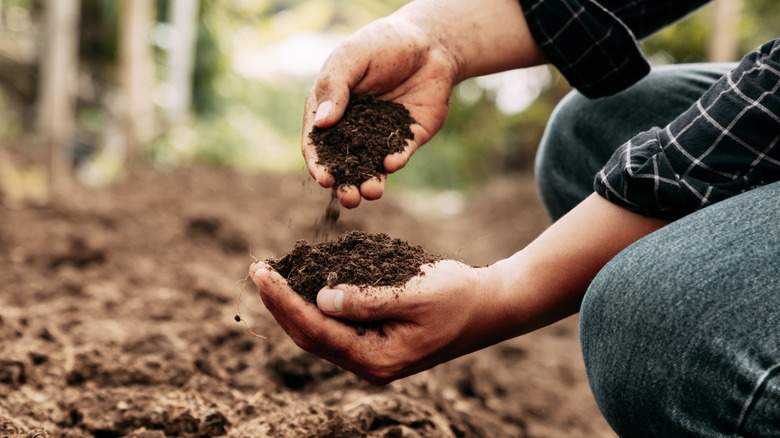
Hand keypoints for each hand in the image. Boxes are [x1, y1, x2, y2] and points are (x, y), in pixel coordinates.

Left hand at [250, 259, 507, 384]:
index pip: (317, 330)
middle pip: (310, 336)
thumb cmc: (458, 296)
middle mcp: (369, 364)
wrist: (489, 307)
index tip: (263, 272)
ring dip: (292, 305)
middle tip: (258, 269)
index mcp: (377, 359)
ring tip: (270, 276)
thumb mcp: (414, 293)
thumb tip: (320, 299)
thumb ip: (367, 299)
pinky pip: (335, 326)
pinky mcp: (375, 341)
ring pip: (318, 333)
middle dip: (280, 303)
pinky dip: (314, 304)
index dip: (285, 301)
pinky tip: (303, 284)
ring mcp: (372, 355)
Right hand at [302, 15, 455, 207]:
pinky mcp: (407, 138)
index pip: (317, 143)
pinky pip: (398, 155)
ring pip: (371, 167)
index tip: (325, 179)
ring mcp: (379, 136)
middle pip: (343, 164)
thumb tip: (321, 123)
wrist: (430, 42)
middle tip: (350, 198)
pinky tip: (392, 162)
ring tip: (372, 192)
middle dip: (345, 184)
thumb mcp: (352, 57)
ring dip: (370, 183)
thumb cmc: (382, 43)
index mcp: (329, 109)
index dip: (318, 163)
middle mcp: (352, 127)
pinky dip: (395, 161)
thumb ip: (335, 87)